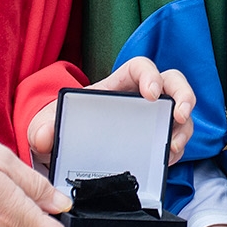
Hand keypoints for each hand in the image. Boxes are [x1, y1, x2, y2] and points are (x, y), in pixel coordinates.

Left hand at [27, 56, 196, 164]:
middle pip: (173, 83)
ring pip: (180, 113)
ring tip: (172, 148)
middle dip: (184, 95)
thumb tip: (45, 136)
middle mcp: (139, 99)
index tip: (151, 94)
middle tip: (180, 116)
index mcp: (116, 86)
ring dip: (184, 129)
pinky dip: (177, 149)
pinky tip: (167, 159)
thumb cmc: (62, 129)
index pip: (140, 67)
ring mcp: (151, 119)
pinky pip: (176, 139)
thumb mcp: (47, 126)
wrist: (65, 151)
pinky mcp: (154, 141)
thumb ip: (42, 129)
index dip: (151, 75)